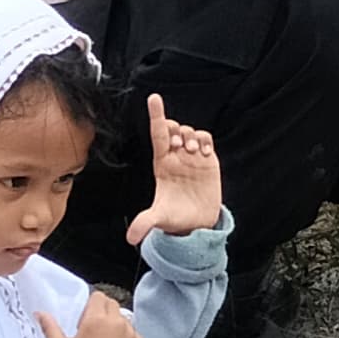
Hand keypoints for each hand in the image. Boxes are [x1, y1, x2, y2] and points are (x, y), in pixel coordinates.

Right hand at [42, 287, 142, 337]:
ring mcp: (130, 334)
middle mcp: (116, 323)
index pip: (98, 296)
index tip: (84, 320)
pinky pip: (133, 333)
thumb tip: (40, 313)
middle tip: (93, 331)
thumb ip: (50, 327)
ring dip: (115, 325)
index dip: (90, 306)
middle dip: (103, 313)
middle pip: (112, 304)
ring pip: (123, 318)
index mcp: (96, 319)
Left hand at [123, 92, 220, 243]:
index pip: (158, 134)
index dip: (156, 116)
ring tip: (193, 152)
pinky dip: (205, 140)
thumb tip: (131, 238)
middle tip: (180, 145)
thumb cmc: (176, 218)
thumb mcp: (159, 219)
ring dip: (191, 136)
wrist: (197, 223)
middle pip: (174, 129)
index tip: (154, 98)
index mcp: (161, 164)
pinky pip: (205, 139)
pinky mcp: (207, 160)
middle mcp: (175, 157)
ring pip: (190, 132)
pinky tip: (204, 152)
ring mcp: (192, 157)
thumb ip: (145, 223)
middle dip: (177, 129)